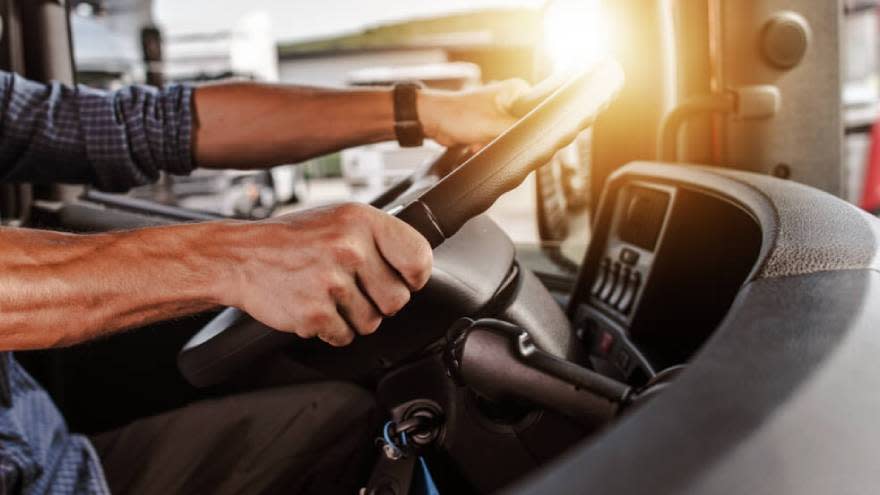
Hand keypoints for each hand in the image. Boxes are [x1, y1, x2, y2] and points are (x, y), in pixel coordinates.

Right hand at [221, 203, 431, 346]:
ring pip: (371, 322)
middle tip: (354, 289)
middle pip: (397, 300)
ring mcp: (331, 281)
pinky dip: (331, 330)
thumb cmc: (295, 239)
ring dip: (353, 317)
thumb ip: (379, 239)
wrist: (241, 256)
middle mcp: (349, 248)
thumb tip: (418, 267)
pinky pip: (344, 336)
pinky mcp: (314, 312)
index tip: (404, 279)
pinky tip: (315, 307)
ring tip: (329, 295)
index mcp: (361, 220)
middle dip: (379, 302)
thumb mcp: (341, 220)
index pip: (418, 257)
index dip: (414, 276)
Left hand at [418, 79, 530, 147]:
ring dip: (494, 143)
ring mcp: (500, 111)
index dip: (530, 127)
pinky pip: (497, 139)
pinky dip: (487, 144)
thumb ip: (520, 130)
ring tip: (479, 140)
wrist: (434, 120)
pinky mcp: (490, 123)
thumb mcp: (495, 125)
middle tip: (491, 138)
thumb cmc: (460, 116)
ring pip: (509, 136)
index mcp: (516, 90)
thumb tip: (540, 137)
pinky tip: (474, 143)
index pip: (537, 111)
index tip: (515, 135)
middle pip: (522, 126)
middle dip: (506, 138)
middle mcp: (510, 98)